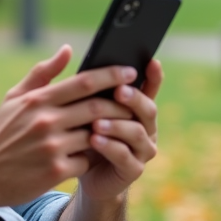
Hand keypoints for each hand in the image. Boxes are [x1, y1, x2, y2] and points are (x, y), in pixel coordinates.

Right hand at [0, 45, 137, 209]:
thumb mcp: (13, 99)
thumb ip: (42, 73)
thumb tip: (68, 50)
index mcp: (37, 101)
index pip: (83, 82)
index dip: (111, 76)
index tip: (130, 72)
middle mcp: (45, 121)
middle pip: (96, 107)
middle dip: (120, 104)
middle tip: (134, 102)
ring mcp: (51, 147)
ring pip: (97, 135)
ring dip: (111, 132)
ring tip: (121, 128)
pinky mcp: (55, 172)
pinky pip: (87, 161)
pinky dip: (95, 156)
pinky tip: (97, 154)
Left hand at [77, 58, 161, 201]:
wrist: (76, 171)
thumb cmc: (78, 133)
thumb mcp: (77, 106)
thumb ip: (77, 83)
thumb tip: (66, 49)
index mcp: (135, 108)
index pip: (150, 87)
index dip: (154, 75)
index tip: (151, 61)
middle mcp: (144, 126)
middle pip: (148, 108)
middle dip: (134, 99)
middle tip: (119, 91)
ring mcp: (141, 149)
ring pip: (137, 132)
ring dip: (117, 125)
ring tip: (97, 122)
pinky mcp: (133, 169)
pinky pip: (125, 156)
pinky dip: (110, 147)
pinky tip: (94, 140)